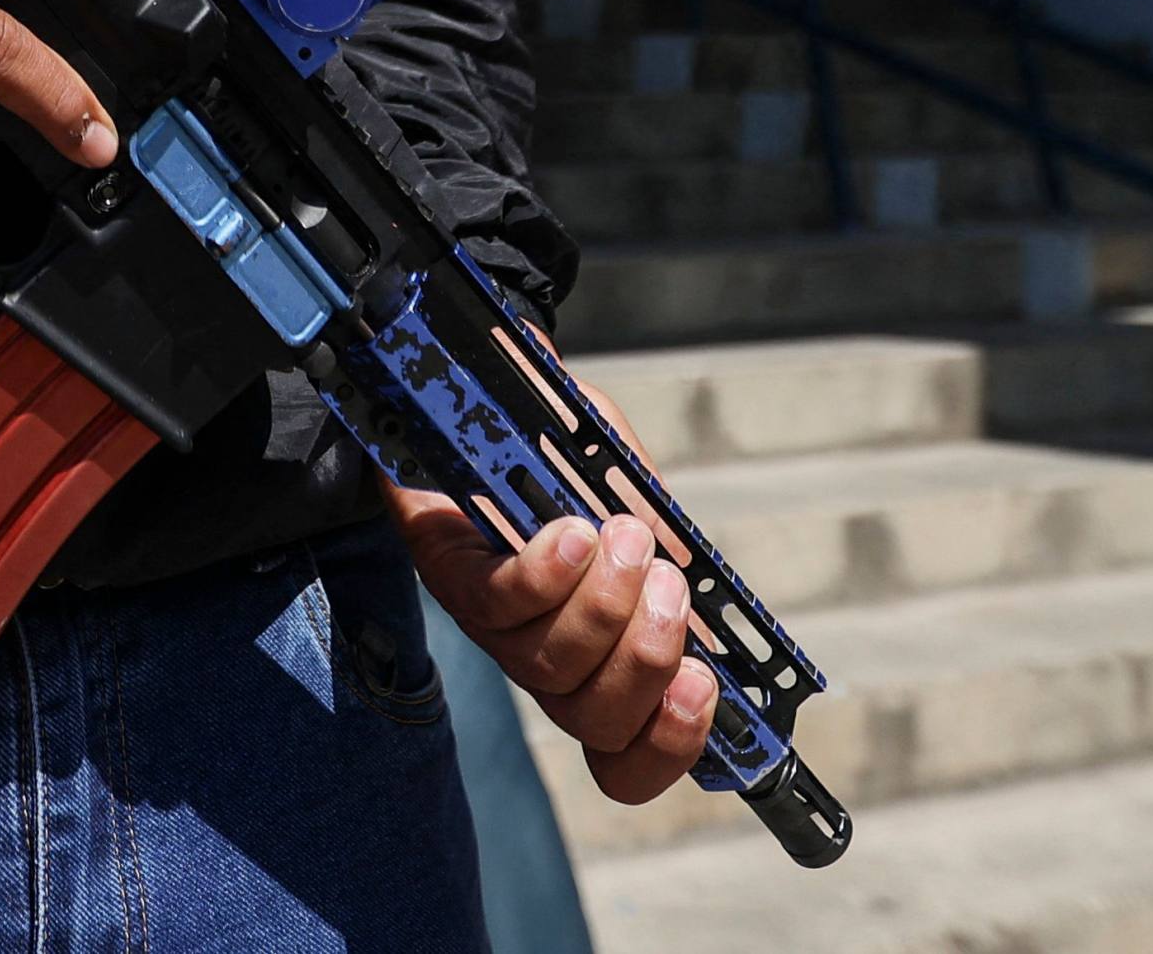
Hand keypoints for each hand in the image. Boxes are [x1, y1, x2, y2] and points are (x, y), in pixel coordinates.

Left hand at [389, 379, 717, 804]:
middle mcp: (544, 660)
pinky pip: (496, 603)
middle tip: (668, 588)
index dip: (669, 744)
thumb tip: (704, 597)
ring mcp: (492, 626)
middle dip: (646, 661)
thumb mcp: (631, 492)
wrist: (469, 396)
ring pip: (548, 666)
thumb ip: (666, 541)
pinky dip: (543, 574)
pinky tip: (568, 535)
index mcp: (602, 659)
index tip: (705, 686)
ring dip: (602, 605)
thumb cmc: (557, 455)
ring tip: (624, 538)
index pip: (627, 755)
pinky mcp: (448, 577)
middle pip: (596, 721)